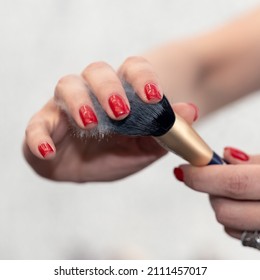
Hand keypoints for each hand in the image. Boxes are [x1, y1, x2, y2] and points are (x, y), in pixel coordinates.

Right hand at [24, 57, 196, 181]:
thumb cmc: (121, 151)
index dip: (143, 78)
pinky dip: (38, 136)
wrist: (94, 168)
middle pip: (96, 71)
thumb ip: (167, 130)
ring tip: (90, 123)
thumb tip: (191, 111)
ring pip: (66, 86)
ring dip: (78, 102)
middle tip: (120, 111)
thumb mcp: (148, 146)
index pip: (133, 69)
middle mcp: (93, 92)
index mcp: (121, 93)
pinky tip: (48, 150)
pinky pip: (36, 125)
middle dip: (108, 88)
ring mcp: (66, 107)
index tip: (153, 97)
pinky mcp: (44, 127)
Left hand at [173, 147, 259, 240]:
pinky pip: (238, 235)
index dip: (203, 176)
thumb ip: (252, 161)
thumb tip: (226, 156)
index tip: (186, 170)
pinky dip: (234, 220)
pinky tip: (245, 207)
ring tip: (235, 191)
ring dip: (223, 205)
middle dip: (212, 191)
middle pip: (224, 210)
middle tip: (214, 178)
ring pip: (227, 225)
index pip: (234, 183)